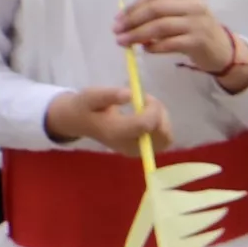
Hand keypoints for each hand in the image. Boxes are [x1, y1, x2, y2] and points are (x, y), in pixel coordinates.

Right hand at [45, 86, 170, 152]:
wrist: (80, 122)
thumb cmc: (86, 106)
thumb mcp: (92, 95)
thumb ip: (109, 95)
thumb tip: (130, 94)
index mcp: (116, 133)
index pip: (146, 125)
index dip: (153, 108)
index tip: (143, 96)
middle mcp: (129, 146)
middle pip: (162, 134)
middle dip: (159, 113)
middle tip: (145, 100)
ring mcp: (137, 151)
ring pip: (166, 136)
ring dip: (162, 118)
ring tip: (144, 107)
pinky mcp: (143, 151)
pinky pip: (164, 139)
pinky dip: (162, 125)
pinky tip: (147, 115)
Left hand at [113, 0, 237, 81]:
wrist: (222, 50)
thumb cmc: (196, 30)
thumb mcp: (181, 14)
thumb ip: (159, 13)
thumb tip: (126, 19)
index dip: (132, 7)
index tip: (118, 19)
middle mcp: (194, 6)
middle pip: (155, 9)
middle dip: (131, 20)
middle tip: (116, 31)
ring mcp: (197, 23)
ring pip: (159, 26)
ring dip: (137, 35)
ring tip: (123, 42)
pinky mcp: (198, 41)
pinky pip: (168, 44)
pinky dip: (153, 47)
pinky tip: (145, 50)